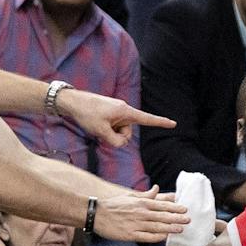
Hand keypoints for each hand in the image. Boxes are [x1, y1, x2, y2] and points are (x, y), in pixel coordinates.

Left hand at [55, 88, 174, 147]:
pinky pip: (113, 127)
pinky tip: (96, 124)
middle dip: (117, 137)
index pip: (147, 119)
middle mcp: (123, 110)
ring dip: (110, 133)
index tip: (173, 123)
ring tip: (97, 126)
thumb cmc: (87, 114)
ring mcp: (117, 112)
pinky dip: (106, 129)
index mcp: (125, 111)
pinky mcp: (110, 113)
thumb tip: (121, 143)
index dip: (161, 122)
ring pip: (119, 131)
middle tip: (102, 131)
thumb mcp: (101, 131)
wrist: (72, 101)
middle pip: (128, 132)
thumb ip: (115, 141)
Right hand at [94, 187, 188, 243]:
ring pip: (157, 227)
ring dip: (170, 228)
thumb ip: (145, 195)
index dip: (175, 208)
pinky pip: (147, 237)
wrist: (96, 214)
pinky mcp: (130, 235)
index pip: (162, 205)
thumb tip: (157, 189)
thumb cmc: (113, 205)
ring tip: (181, 229)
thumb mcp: (130, 196)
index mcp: (141, 203)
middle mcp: (141, 213)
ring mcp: (136, 224)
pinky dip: (157, 237)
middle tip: (188, 220)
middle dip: (177, 218)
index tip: (185, 210)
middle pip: (163, 216)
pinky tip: (165, 237)